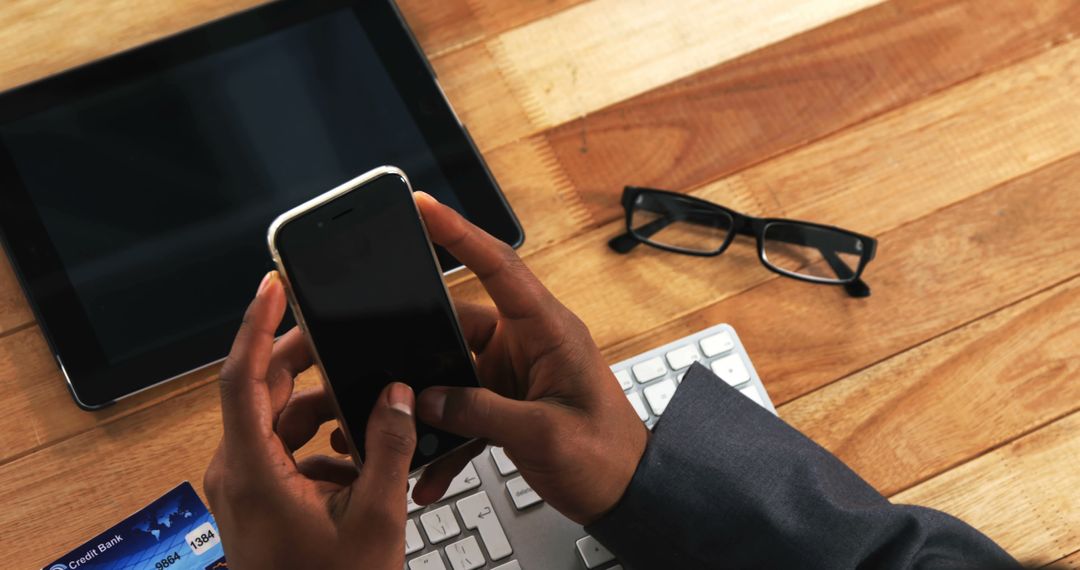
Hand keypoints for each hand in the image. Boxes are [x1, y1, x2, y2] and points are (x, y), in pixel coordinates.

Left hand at [204, 272, 415, 568]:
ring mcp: (244, 487)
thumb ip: (388, 447)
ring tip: (367, 409)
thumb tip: (397, 394)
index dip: (258, 325)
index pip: (242, 377)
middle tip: (341, 334)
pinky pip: (284, 450)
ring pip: (277, 421)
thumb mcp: (376, 518)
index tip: (274, 286)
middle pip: (262, 391)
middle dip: (303, 360)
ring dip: (319, 408)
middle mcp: (237, 472)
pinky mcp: (258, 499)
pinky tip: (359, 459)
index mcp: (254, 470)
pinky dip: (318, 442)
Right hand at [408, 192, 649, 524]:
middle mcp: (529, 343)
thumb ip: (482, 413)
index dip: (460, 233)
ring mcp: (514, 374)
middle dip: (420, 345)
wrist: (628, 494)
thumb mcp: (544, 434)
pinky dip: (446, 441)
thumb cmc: (608, 456)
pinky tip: (430, 470)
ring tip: (406, 430)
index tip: (424, 206)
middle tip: (383, 359)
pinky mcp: (506, 403)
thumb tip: (429, 400)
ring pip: (453, 373)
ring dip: (431, 407)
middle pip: (458, 324)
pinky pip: (463, 411)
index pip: (499, 267)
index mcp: (549, 330)